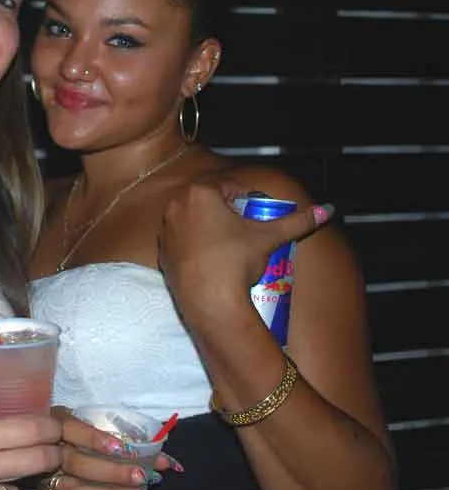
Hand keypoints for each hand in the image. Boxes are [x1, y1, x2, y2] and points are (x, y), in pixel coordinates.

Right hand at [41, 408, 178, 489]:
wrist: (36, 448)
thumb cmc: (68, 431)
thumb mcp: (78, 419)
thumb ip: (102, 425)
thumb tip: (156, 440)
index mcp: (56, 426)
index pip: (70, 428)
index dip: (94, 438)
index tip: (121, 447)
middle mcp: (50, 453)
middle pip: (77, 464)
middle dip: (111, 472)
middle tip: (141, 475)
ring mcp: (50, 480)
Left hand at [157, 179, 331, 321]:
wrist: (210, 303)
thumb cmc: (236, 263)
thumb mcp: (269, 238)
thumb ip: (299, 222)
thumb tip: (327, 210)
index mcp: (200, 193)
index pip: (231, 187)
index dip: (250, 198)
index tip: (261, 211)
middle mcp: (177, 205)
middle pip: (211, 202)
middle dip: (231, 212)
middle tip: (250, 229)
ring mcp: (166, 229)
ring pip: (195, 220)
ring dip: (213, 226)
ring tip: (234, 244)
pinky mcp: (161, 251)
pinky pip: (183, 240)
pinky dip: (197, 243)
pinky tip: (214, 257)